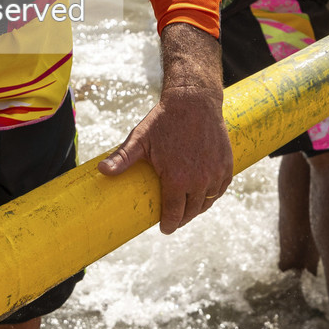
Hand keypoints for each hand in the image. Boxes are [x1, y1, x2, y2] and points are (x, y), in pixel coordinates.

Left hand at [99, 23, 233, 233]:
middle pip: (191, 212)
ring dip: (197, 209)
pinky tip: (204, 195)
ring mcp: (215, 173)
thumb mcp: (140, 139)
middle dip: (181, 219)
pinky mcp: (227, 165)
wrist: (194, 101)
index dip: (168, 225)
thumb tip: (101, 171)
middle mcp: (199, 181)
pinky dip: (212, 195)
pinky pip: (221, 189)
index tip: (164, 228)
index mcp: (177, 179)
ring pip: (207, 203)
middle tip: (174, 220)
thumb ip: (121, 158)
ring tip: (188, 209)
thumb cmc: (164, 120)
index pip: (173, 215)